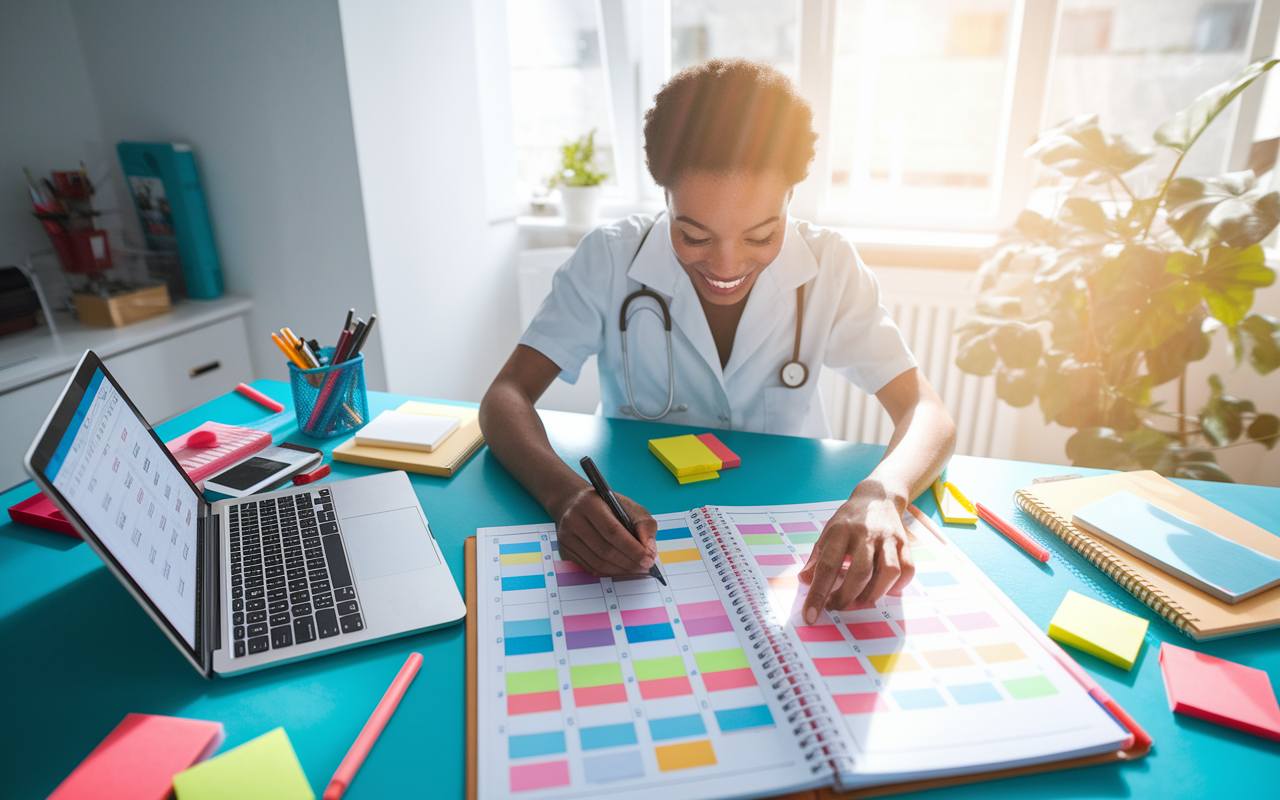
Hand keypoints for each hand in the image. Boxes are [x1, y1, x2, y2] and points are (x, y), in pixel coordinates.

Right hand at [552, 485, 656, 576]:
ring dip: (621, 571)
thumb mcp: (628, 506)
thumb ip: (644, 524)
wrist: (574, 503)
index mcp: (590, 503)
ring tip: (636, 570)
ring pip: (598, 563)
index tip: (649, 559)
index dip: (632, 548)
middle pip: (605, 550)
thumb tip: (649, 550)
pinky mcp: (565, 551)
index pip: (612, 531)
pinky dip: (610, 573)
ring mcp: (566, 537)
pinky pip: (590, 569)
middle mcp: (573, 520)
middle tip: (646, 567)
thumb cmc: (606, 506)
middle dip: (630, 562)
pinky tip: (622, 570)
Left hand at [797, 481, 914, 623]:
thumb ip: (816, 559)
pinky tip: (884, 591)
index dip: (818, 594)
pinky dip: (897, 586)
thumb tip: (804, 582)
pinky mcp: (904, 543)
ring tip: (859, 601)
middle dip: (847, 597)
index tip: (810, 616)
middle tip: (836, 607)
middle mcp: (865, 533)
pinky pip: (906, 570)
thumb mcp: (826, 534)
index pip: (827, 566)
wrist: (877, 497)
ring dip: (873, 594)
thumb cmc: (848, 521)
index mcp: (840, 530)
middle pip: (860, 572)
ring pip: (887, 572)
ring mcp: (888, 538)